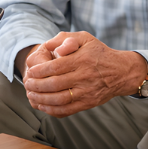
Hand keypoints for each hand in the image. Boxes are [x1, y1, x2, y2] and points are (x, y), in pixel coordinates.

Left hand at [23, 31, 147, 116]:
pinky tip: (42, 105)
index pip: (55, 67)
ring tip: (31, 95)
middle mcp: (84, 76)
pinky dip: (51, 109)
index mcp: (81, 59)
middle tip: (27, 83)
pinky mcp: (88, 103)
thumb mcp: (84, 38)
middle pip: (54, 84)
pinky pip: (66, 110)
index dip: (39, 71)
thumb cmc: (98, 53)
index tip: (30, 71)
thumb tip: (47, 45)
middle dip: (36, 85)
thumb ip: (65, 39)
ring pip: (58, 99)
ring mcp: (86, 92)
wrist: (121, 72)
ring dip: (41, 99)